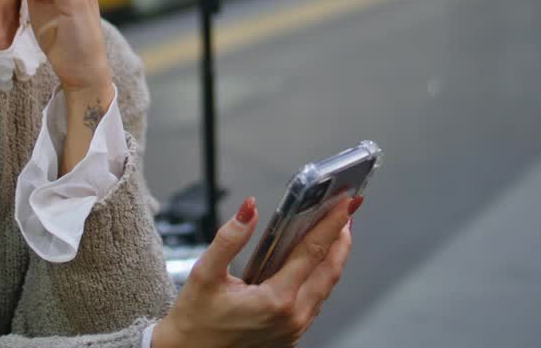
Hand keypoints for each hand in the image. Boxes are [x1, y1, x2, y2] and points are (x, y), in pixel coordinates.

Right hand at [152, 196, 356, 347]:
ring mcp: (294, 329)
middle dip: (341, 238)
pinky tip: (314, 262)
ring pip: (326, 287)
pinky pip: (315, 301)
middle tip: (346, 212)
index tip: (345, 204)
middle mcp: (292, 317)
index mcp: (275, 301)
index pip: (313, 253)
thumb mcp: (205, 274)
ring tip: (335, 231)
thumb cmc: (195, 322)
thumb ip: (230, 238)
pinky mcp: (291, 335)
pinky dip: (320, 276)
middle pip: (330, 270)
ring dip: (333, 257)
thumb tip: (249, 209)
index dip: (332, 224)